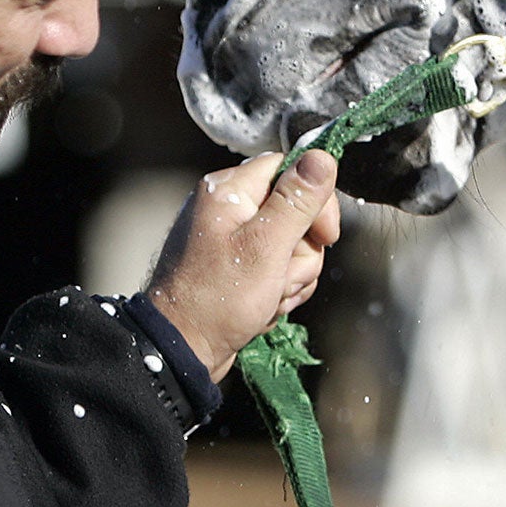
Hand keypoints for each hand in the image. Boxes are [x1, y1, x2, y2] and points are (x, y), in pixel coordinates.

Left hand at [144, 150, 341, 382]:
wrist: (180, 352)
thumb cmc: (217, 298)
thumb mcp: (265, 246)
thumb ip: (297, 200)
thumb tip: (322, 154)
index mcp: (229, 190)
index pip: (291, 170)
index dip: (315, 201)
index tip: (325, 236)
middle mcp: (229, 208)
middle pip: (296, 211)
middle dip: (301, 251)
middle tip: (282, 277)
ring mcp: (232, 240)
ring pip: (292, 245)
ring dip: (292, 276)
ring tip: (269, 297)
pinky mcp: (237, 268)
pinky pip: (278, 268)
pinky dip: (279, 290)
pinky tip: (263, 307)